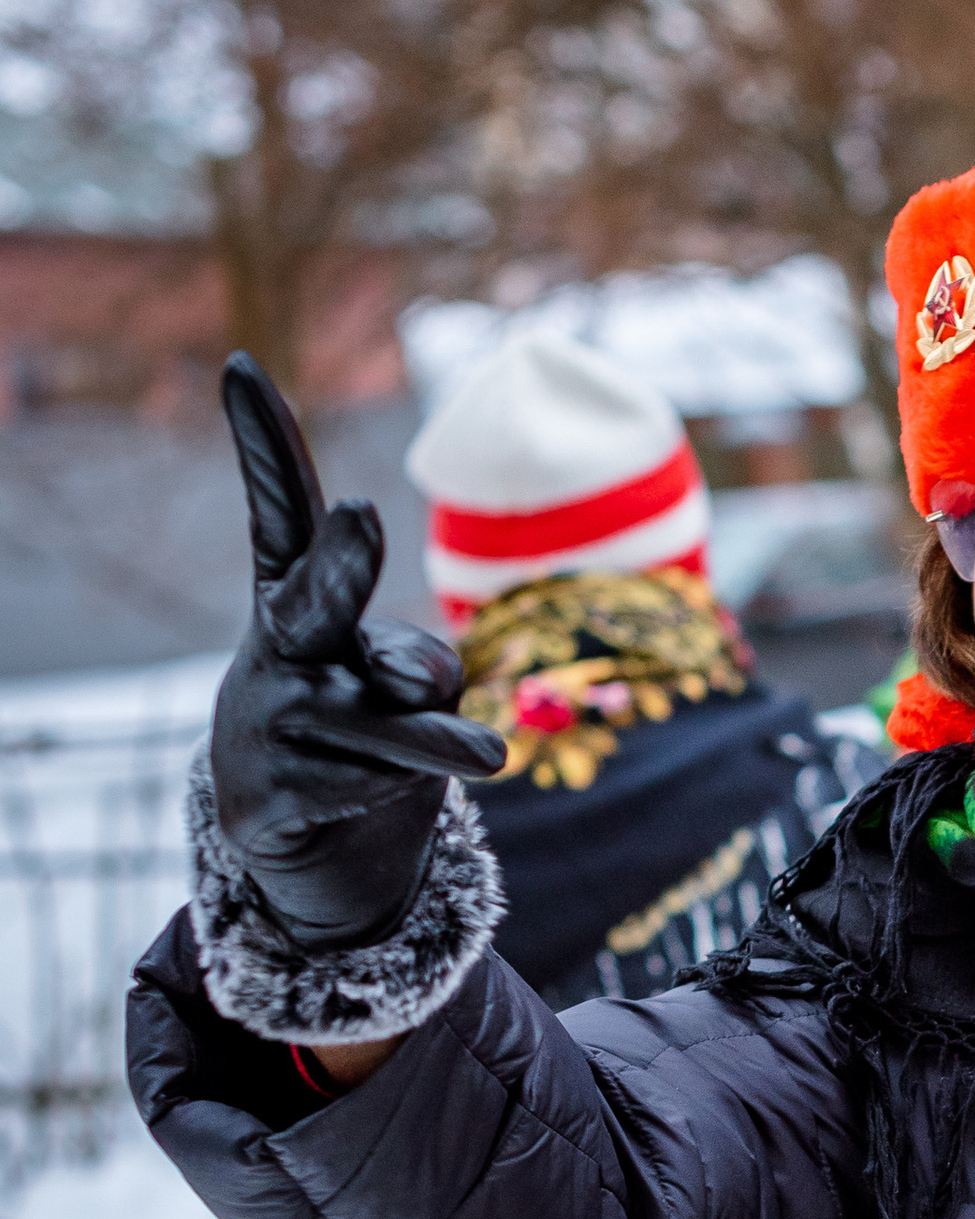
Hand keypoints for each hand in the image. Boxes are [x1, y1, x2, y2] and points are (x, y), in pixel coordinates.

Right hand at [209, 355, 503, 949]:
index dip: (262, 445)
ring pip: (387, 720)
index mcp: (298, 601)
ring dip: (441, 742)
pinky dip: (400, 794)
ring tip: (489, 755)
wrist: (320, 852)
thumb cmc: (372, 734)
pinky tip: (364, 799)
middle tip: (363, 513)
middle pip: (314, 597)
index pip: (281, 514)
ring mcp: (263, 720)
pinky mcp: (264, 794)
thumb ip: (419, 666)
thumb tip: (392, 679)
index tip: (241, 366)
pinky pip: (374, 784)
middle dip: (344, 560)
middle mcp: (275, 647)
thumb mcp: (415, 687)